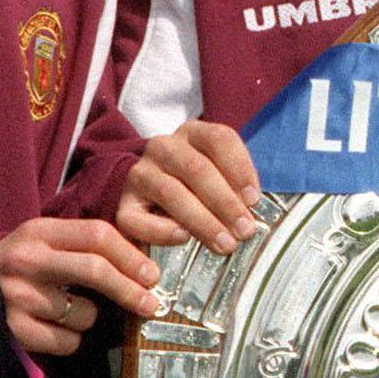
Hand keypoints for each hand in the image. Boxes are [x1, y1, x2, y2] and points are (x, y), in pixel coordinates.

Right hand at [0, 217, 162, 356]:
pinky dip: (70, 340)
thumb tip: (143, 265)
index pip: (96, 235)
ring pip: (84, 313)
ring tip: (64, 312)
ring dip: (89, 319)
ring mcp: (16, 296)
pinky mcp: (14, 330)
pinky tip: (50, 330)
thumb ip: (84, 246)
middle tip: (151, 304)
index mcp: (36, 232)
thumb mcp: (44, 245)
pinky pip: (68, 341)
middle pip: (94, 269)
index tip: (152, 275)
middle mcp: (23, 260)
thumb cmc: (19, 273)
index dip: (131, 256)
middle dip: (130, 289)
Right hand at [116, 121, 262, 253]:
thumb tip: (249, 206)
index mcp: (191, 133)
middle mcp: (163, 148)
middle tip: (245, 230)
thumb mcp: (219, 175)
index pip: (218, 139)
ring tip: (225, 244)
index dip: (239, 168)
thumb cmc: (197, 186)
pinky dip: (162, 230)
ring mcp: (140, 174)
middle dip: (225, 203)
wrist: (150, 197)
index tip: (254, 200)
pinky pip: (138, 219)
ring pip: (171, 193)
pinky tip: (183, 238)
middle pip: (196, 169)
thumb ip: (235, 184)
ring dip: (202, 221)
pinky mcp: (124, 205)